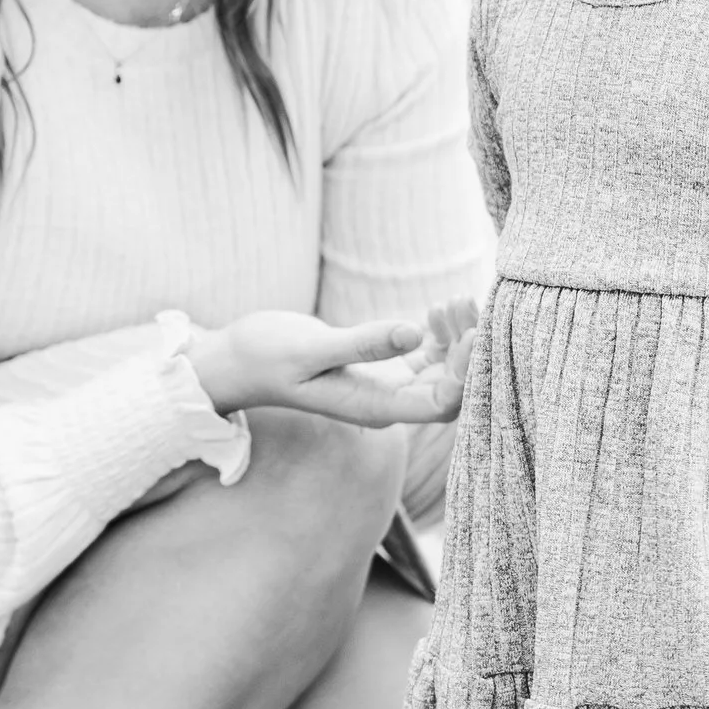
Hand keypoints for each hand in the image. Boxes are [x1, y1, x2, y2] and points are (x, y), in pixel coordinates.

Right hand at [191, 296, 478, 429]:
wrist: (236, 361)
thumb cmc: (265, 356)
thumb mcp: (310, 348)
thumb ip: (362, 343)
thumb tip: (413, 334)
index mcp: (375, 408)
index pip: (443, 403)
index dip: (467, 372)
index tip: (472, 332)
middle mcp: (389, 403)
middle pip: (452, 387)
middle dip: (469, 349)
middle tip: (465, 303)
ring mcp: (389, 386)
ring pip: (445, 370)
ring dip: (458, 337)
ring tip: (453, 300)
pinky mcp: (384, 366)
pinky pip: (430, 357)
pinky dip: (442, 334)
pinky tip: (437, 308)